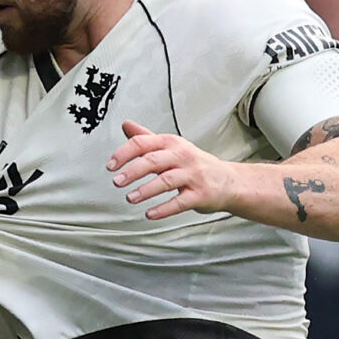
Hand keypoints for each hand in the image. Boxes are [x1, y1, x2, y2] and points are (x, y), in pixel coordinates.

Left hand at [108, 120, 237, 219]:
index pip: (144, 143)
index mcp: (172, 143)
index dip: (124, 153)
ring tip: (130, 198)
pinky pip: (180, 202)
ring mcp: (193, 176)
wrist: (228, 181)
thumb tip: (125, 124)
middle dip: (133, 171)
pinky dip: (164, 209)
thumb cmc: (194, 164)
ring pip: (166, 181)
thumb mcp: (171, 147)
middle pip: (154, 160)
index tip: (110, 165)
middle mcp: (183, 156)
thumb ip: (147, 138)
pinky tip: (150, 214)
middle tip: (116, 181)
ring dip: (146, 190)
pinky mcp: (201, 195)